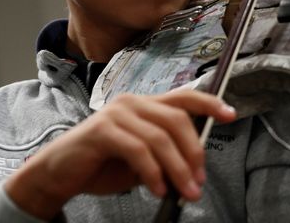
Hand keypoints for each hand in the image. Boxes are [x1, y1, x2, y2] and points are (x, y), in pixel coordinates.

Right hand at [4, 90, 235, 218]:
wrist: (58, 174)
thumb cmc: (102, 165)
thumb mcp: (143, 161)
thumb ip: (166, 157)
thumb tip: (194, 172)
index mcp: (145, 105)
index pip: (184, 97)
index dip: (210, 103)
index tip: (231, 115)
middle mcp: (133, 102)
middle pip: (178, 119)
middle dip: (194, 152)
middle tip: (199, 181)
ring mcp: (117, 114)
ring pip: (160, 137)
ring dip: (178, 168)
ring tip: (184, 192)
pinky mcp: (102, 130)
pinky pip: (138, 150)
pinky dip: (153, 172)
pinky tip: (158, 189)